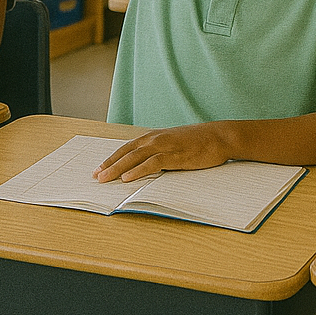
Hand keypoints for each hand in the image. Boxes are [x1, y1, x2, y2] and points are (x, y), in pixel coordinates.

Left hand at [93, 123, 231, 182]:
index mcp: (155, 136)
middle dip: (109, 164)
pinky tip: (127, 178)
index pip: (128, 147)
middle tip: (95, 176)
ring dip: (118, 168)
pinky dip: (138, 171)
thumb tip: (147, 165)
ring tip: (105, 178)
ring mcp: (165, 146)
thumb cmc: (199, 141)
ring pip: (135, 157)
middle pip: (127, 152)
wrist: (220, 136)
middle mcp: (156, 139)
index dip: (112, 158)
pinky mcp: (175, 155)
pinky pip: (152, 163)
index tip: (99, 168)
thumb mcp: (175, 143)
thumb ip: (161, 151)